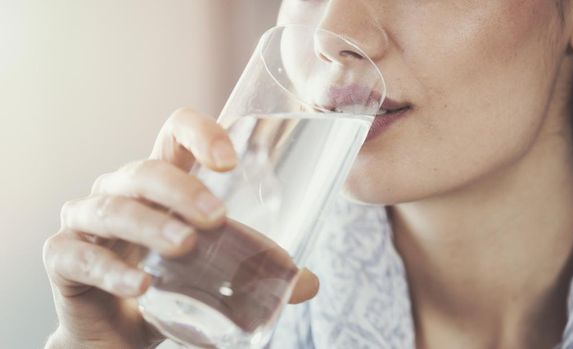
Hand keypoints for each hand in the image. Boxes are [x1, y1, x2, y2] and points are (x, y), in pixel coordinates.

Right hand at [42, 108, 318, 348]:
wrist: (121, 334)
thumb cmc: (170, 285)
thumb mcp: (214, 270)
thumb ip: (255, 269)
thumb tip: (307, 284)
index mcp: (161, 184)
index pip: (174, 134)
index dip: (200, 133)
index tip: (230, 161)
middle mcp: (120, 191)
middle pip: (145, 170)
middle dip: (181, 189)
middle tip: (216, 218)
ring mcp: (87, 221)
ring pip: (114, 208)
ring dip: (151, 225)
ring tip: (185, 246)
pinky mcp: (63, 258)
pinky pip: (79, 255)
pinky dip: (111, 269)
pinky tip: (142, 286)